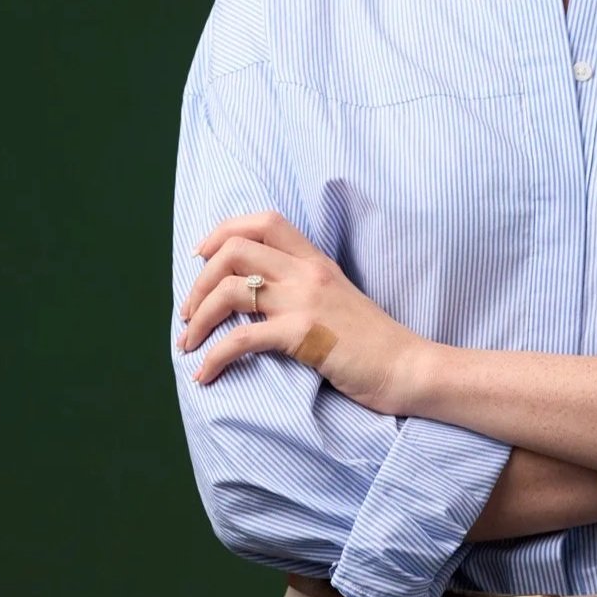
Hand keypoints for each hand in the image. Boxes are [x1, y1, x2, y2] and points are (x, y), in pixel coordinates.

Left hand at [176, 210, 430, 414]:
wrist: (408, 368)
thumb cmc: (374, 342)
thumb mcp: (339, 299)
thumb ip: (305, 287)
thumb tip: (260, 294)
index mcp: (316, 262)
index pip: (264, 221)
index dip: (222, 231)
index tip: (201, 258)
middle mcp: (308, 273)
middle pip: (234, 249)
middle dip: (199, 281)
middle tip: (188, 313)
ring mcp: (306, 301)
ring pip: (230, 289)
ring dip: (198, 317)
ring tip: (188, 344)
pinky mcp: (304, 335)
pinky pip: (242, 337)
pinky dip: (214, 357)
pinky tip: (205, 374)